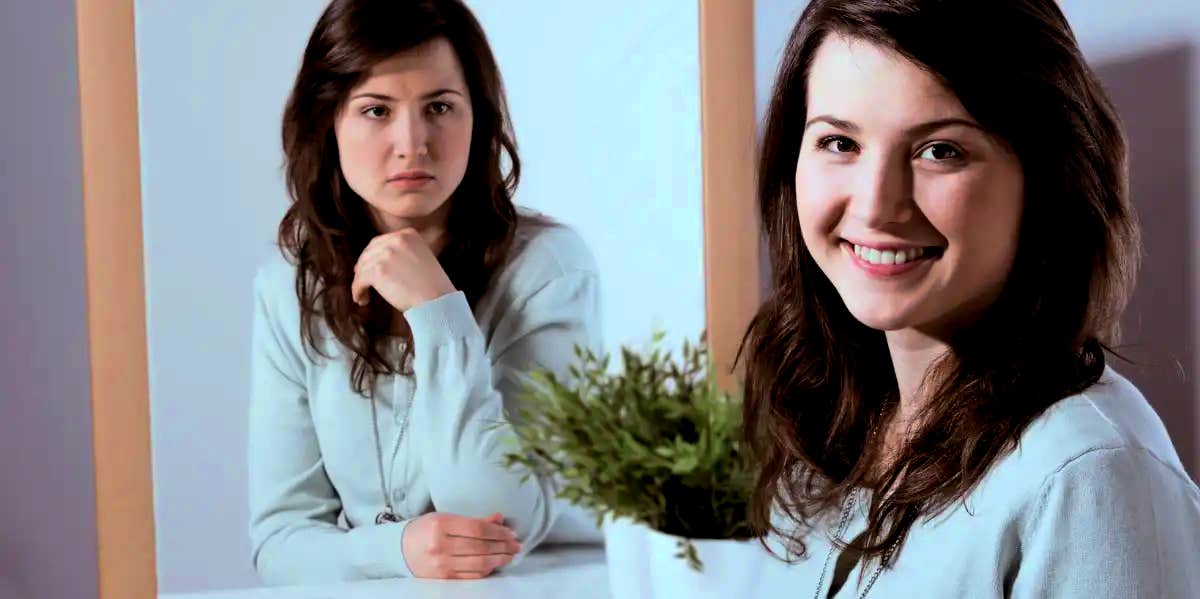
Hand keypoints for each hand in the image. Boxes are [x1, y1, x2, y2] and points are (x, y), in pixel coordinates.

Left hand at [351, 228, 454, 311]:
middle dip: (362, 267)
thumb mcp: (422, 258)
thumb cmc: (433, 287)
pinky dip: (358, 291)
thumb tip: (380, 261)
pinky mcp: (378, 271)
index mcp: (408, 235)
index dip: (372, 255)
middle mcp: (396, 240)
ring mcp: (386, 254)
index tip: (368, 266)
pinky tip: (362, 299)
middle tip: (361, 280)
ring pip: (362, 268)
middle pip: (369, 253)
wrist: (438, 301)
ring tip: (362, 295)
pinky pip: (360, 281)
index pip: (380, 242)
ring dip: (360, 282)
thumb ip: (404, 253)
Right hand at [402, 512, 521, 578]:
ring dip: (499, 559)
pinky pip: (471, 576)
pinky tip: (495, 564)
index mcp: (441, 524)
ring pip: (478, 563)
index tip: (510, 533)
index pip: (477, 529)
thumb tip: (499, 518)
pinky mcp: (443, 578)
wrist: (400, 549)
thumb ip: (473, 520)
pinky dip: (486, 570)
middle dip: (503, 546)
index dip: (498, 532)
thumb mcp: (446, 518)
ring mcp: (441, 564)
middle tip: (516, 545)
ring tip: (510, 555)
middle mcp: (440, 545)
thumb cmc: (425, 530)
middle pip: (481, 547)